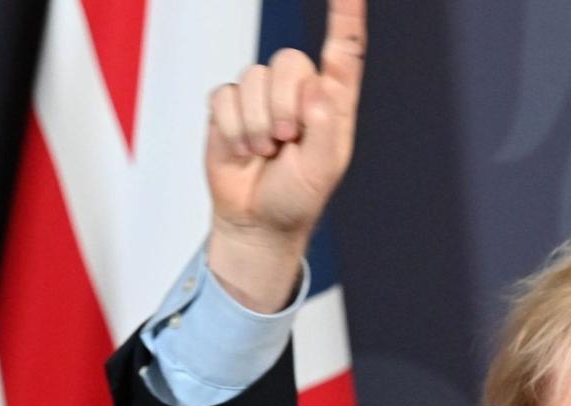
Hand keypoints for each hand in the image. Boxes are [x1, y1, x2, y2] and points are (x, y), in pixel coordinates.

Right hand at [205, 0, 365, 311]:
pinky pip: (225, 97)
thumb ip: (323, 130)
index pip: (344, 51)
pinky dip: (233, 129)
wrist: (255, 220)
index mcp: (332, 103)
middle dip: (284, 106)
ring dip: (257, 124)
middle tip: (286, 142)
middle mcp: (299, 92)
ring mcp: (262, 97)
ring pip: (253, 77)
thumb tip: (317, 88)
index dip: (345, 17)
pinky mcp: (229, 106)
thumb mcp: (322, 171)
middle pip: (288, 62)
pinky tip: (242, 150)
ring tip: (265, 152)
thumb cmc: (296, 197)